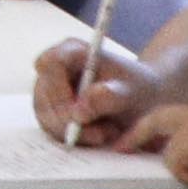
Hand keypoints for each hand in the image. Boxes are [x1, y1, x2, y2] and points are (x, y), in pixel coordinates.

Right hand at [33, 25, 164, 146]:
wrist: (142, 101)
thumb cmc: (136, 89)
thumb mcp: (130, 92)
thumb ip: (108, 98)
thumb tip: (78, 111)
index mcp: (72, 50)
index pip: (50, 63)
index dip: (57, 88)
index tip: (78, 111)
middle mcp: (54, 68)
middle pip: (45, 95)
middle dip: (71, 120)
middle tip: (103, 132)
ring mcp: (49, 90)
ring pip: (47, 116)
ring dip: (77, 132)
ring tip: (108, 131)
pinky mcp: (50, 111)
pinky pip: (52, 129)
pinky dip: (76, 137)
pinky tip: (99, 134)